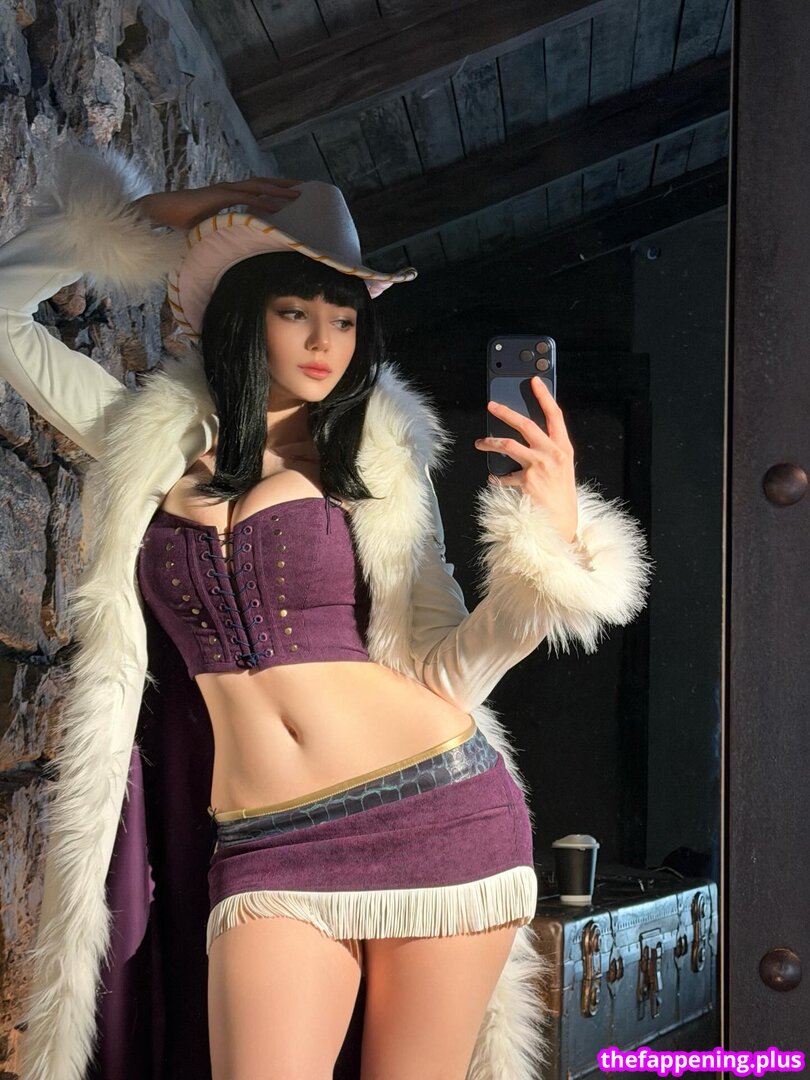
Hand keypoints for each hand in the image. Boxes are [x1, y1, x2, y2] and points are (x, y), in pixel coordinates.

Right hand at [129, 177, 301, 230]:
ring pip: (257, 187)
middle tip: (305, 189)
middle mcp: (228, 189)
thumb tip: (233, 248)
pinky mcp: (216, 196)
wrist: (160, 211)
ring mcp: (223, 190)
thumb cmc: (181, 222)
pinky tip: (275, 208)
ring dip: (278, 191)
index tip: (293, 195)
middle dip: (283, 185)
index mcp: (228, 194)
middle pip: (262, 184)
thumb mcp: (209, 228)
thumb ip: (223, 232)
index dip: (275, 190)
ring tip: (297, 195)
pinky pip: (243, 198)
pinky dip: (260, 202)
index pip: (257, 189)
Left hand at [474, 377, 578, 543]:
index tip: (534, 381)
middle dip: (506, 412)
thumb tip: (524, 435)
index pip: (555, 415)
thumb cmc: (560, 494)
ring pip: (508, 445)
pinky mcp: (527, 481)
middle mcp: (553, 454)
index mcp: (563, 447)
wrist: (562, 521)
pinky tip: (494, 478)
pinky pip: (505, 475)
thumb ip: (547, 450)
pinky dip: (497, 477)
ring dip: (491, 442)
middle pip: (526, 425)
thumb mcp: (560, 468)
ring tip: (480, 443)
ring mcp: (540, 467)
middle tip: (492, 405)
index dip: (544, 396)